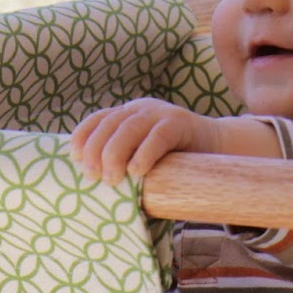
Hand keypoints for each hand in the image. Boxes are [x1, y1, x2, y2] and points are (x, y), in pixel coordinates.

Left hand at [70, 99, 218, 185]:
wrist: (219, 148)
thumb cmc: (176, 160)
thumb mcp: (144, 154)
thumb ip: (124, 159)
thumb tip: (93, 183)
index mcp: (129, 113)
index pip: (98, 118)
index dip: (83, 136)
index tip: (74, 158)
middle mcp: (142, 109)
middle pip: (110, 124)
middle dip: (96, 150)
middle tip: (93, 177)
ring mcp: (162, 113)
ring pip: (129, 128)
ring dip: (115, 154)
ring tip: (112, 179)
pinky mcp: (181, 122)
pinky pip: (158, 136)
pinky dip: (144, 154)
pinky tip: (137, 172)